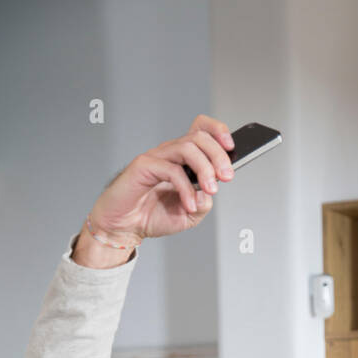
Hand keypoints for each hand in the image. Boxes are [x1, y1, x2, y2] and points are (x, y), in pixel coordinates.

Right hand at [88, 114, 235, 242]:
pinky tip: (189, 204)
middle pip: (199, 136)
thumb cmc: (152, 216)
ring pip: (188, 147)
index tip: (231, 146)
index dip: (218, 130)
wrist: (125, 227)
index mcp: (183, 159)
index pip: (201, 130)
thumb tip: (211, 191)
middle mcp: (170, 153)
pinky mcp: (144, 166)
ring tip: (211, 190)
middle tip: (227, 177)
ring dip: (205, 168)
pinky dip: (186, 189)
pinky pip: (172, 170)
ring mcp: (157, 157)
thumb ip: (205, 201)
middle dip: (219, 155)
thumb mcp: (190, 214)